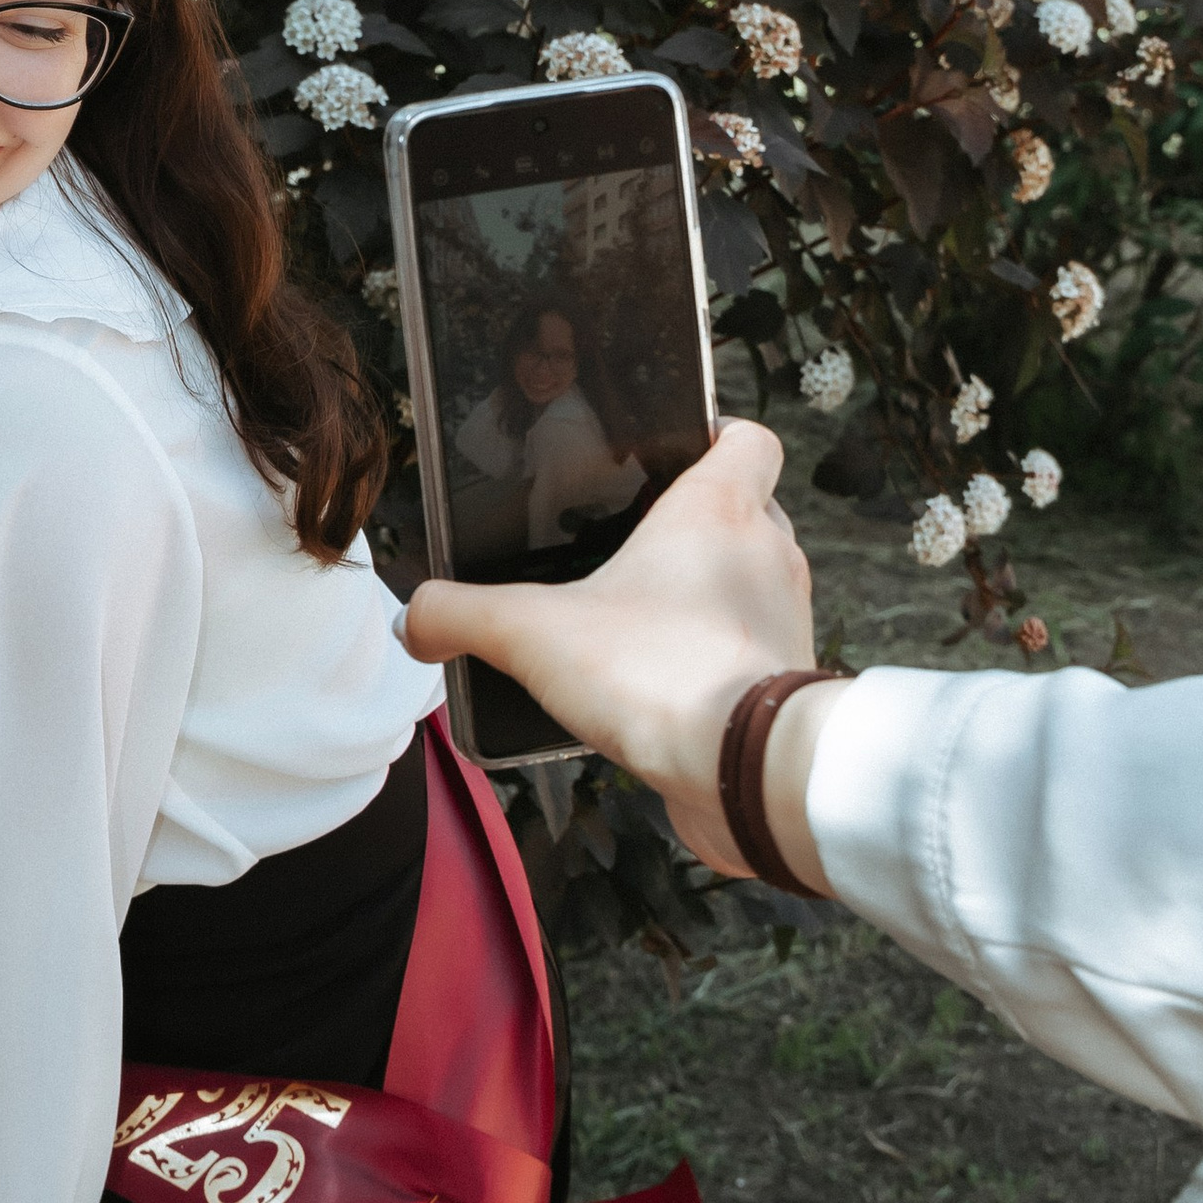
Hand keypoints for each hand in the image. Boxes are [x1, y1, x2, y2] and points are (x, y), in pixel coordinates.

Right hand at [402, 423, 819, 878]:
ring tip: (639, 619)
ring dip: (705, 594)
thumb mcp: (531, 632)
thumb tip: (418, 617)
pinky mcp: (785, 681)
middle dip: (694, 524)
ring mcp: (785, 618)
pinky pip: (749, 651)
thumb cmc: (663, 674)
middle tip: (633, 543)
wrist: (743, 769)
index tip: (673, 450)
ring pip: (752, 582)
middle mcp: (767, 554)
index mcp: (718, 508)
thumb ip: (461, 614)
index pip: (748, 437)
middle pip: (748, 508)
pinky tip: (660, 685)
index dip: (715, 433)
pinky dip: (713, 658)